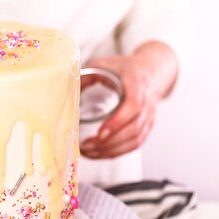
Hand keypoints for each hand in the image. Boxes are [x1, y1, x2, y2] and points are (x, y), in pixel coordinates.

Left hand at [79, 41, 177, 158]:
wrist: (151, 72)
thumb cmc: (126, 69)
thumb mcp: (106, 64)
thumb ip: (87, 74)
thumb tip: (67, 90)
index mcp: (137, 84)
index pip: (133, 107)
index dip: (117, 122)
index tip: (100, 133)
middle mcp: (146, 103)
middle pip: (133, 129)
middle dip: (109, 142)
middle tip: (87, 145)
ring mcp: (148, 117)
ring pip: (135, 140)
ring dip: (112, 150)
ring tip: (90, 152)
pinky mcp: (146, 127)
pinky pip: (135, 144)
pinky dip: (117, 152)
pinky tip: (101, 154)